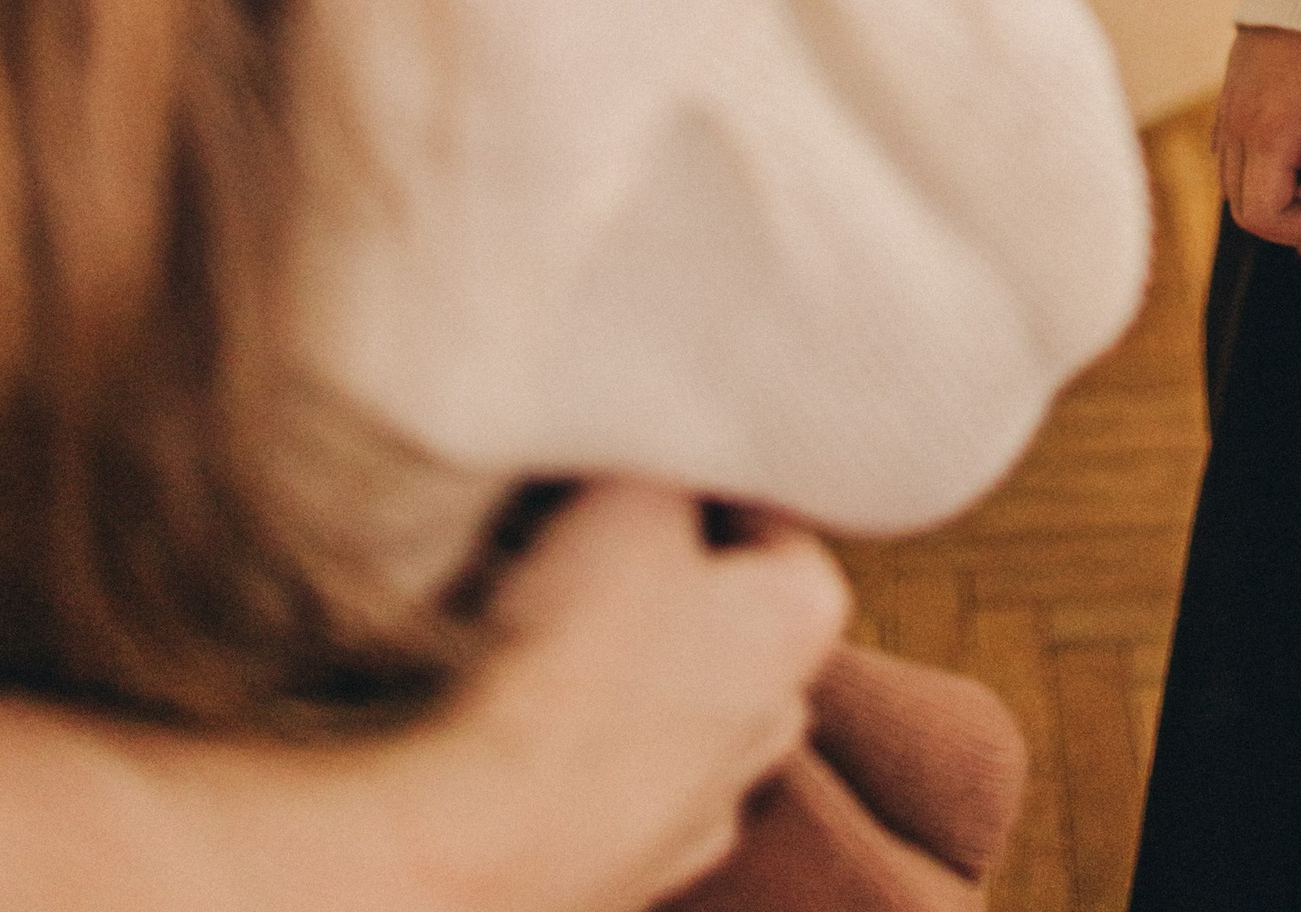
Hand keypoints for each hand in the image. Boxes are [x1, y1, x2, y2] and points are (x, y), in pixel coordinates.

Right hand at [410, 483, 847, 911]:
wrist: (496, 828)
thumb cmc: (578, 652)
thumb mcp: (630, 494)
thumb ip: (665, 457)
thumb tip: (659, 437)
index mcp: (804, 616)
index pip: (773, 511)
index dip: (700, 480)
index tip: (641, 469)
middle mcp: (780, 717)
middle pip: (732, 610)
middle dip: (674, 572)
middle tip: (593, 540)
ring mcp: (710, 804)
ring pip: (680, 699)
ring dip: (633, 666)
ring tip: (549, 630)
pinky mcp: (641, 863)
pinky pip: (624, 776)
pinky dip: (591, 747)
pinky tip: (535, 721)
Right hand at [1215, 26, 1300, 250]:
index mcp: (1265, 133)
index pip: (1263, 216)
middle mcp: (1236, 127)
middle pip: (1243, 209)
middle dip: (1291, 226)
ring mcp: (1228, 111)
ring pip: (1232, 184)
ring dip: (1272, 202)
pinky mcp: (1230, 97)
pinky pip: (1229, 155)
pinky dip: (1256, 175)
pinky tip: (1294, 164)